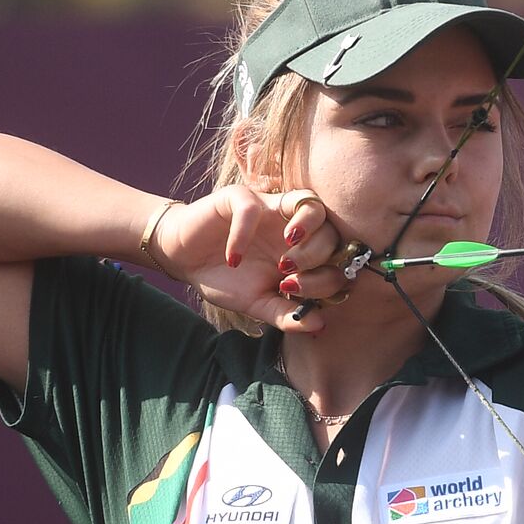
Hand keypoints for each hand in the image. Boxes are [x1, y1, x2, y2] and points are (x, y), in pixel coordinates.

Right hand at [152, 186, 345, 331]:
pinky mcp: (241, 198)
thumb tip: (320, 325)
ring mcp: (272, 209)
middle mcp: (296, 228)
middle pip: (332, 232)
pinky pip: (253, 208)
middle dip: (317, 260)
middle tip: (289, 277)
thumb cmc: (227, 279)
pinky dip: (245, 234)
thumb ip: (287, 315)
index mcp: (306, 252)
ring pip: (312, 205)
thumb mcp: (258, 304)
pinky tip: (233, 258)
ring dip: (306, 235)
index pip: (339, 258)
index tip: (301, 296)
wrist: (184, 260)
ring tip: (283, 261)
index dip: (330, 278)